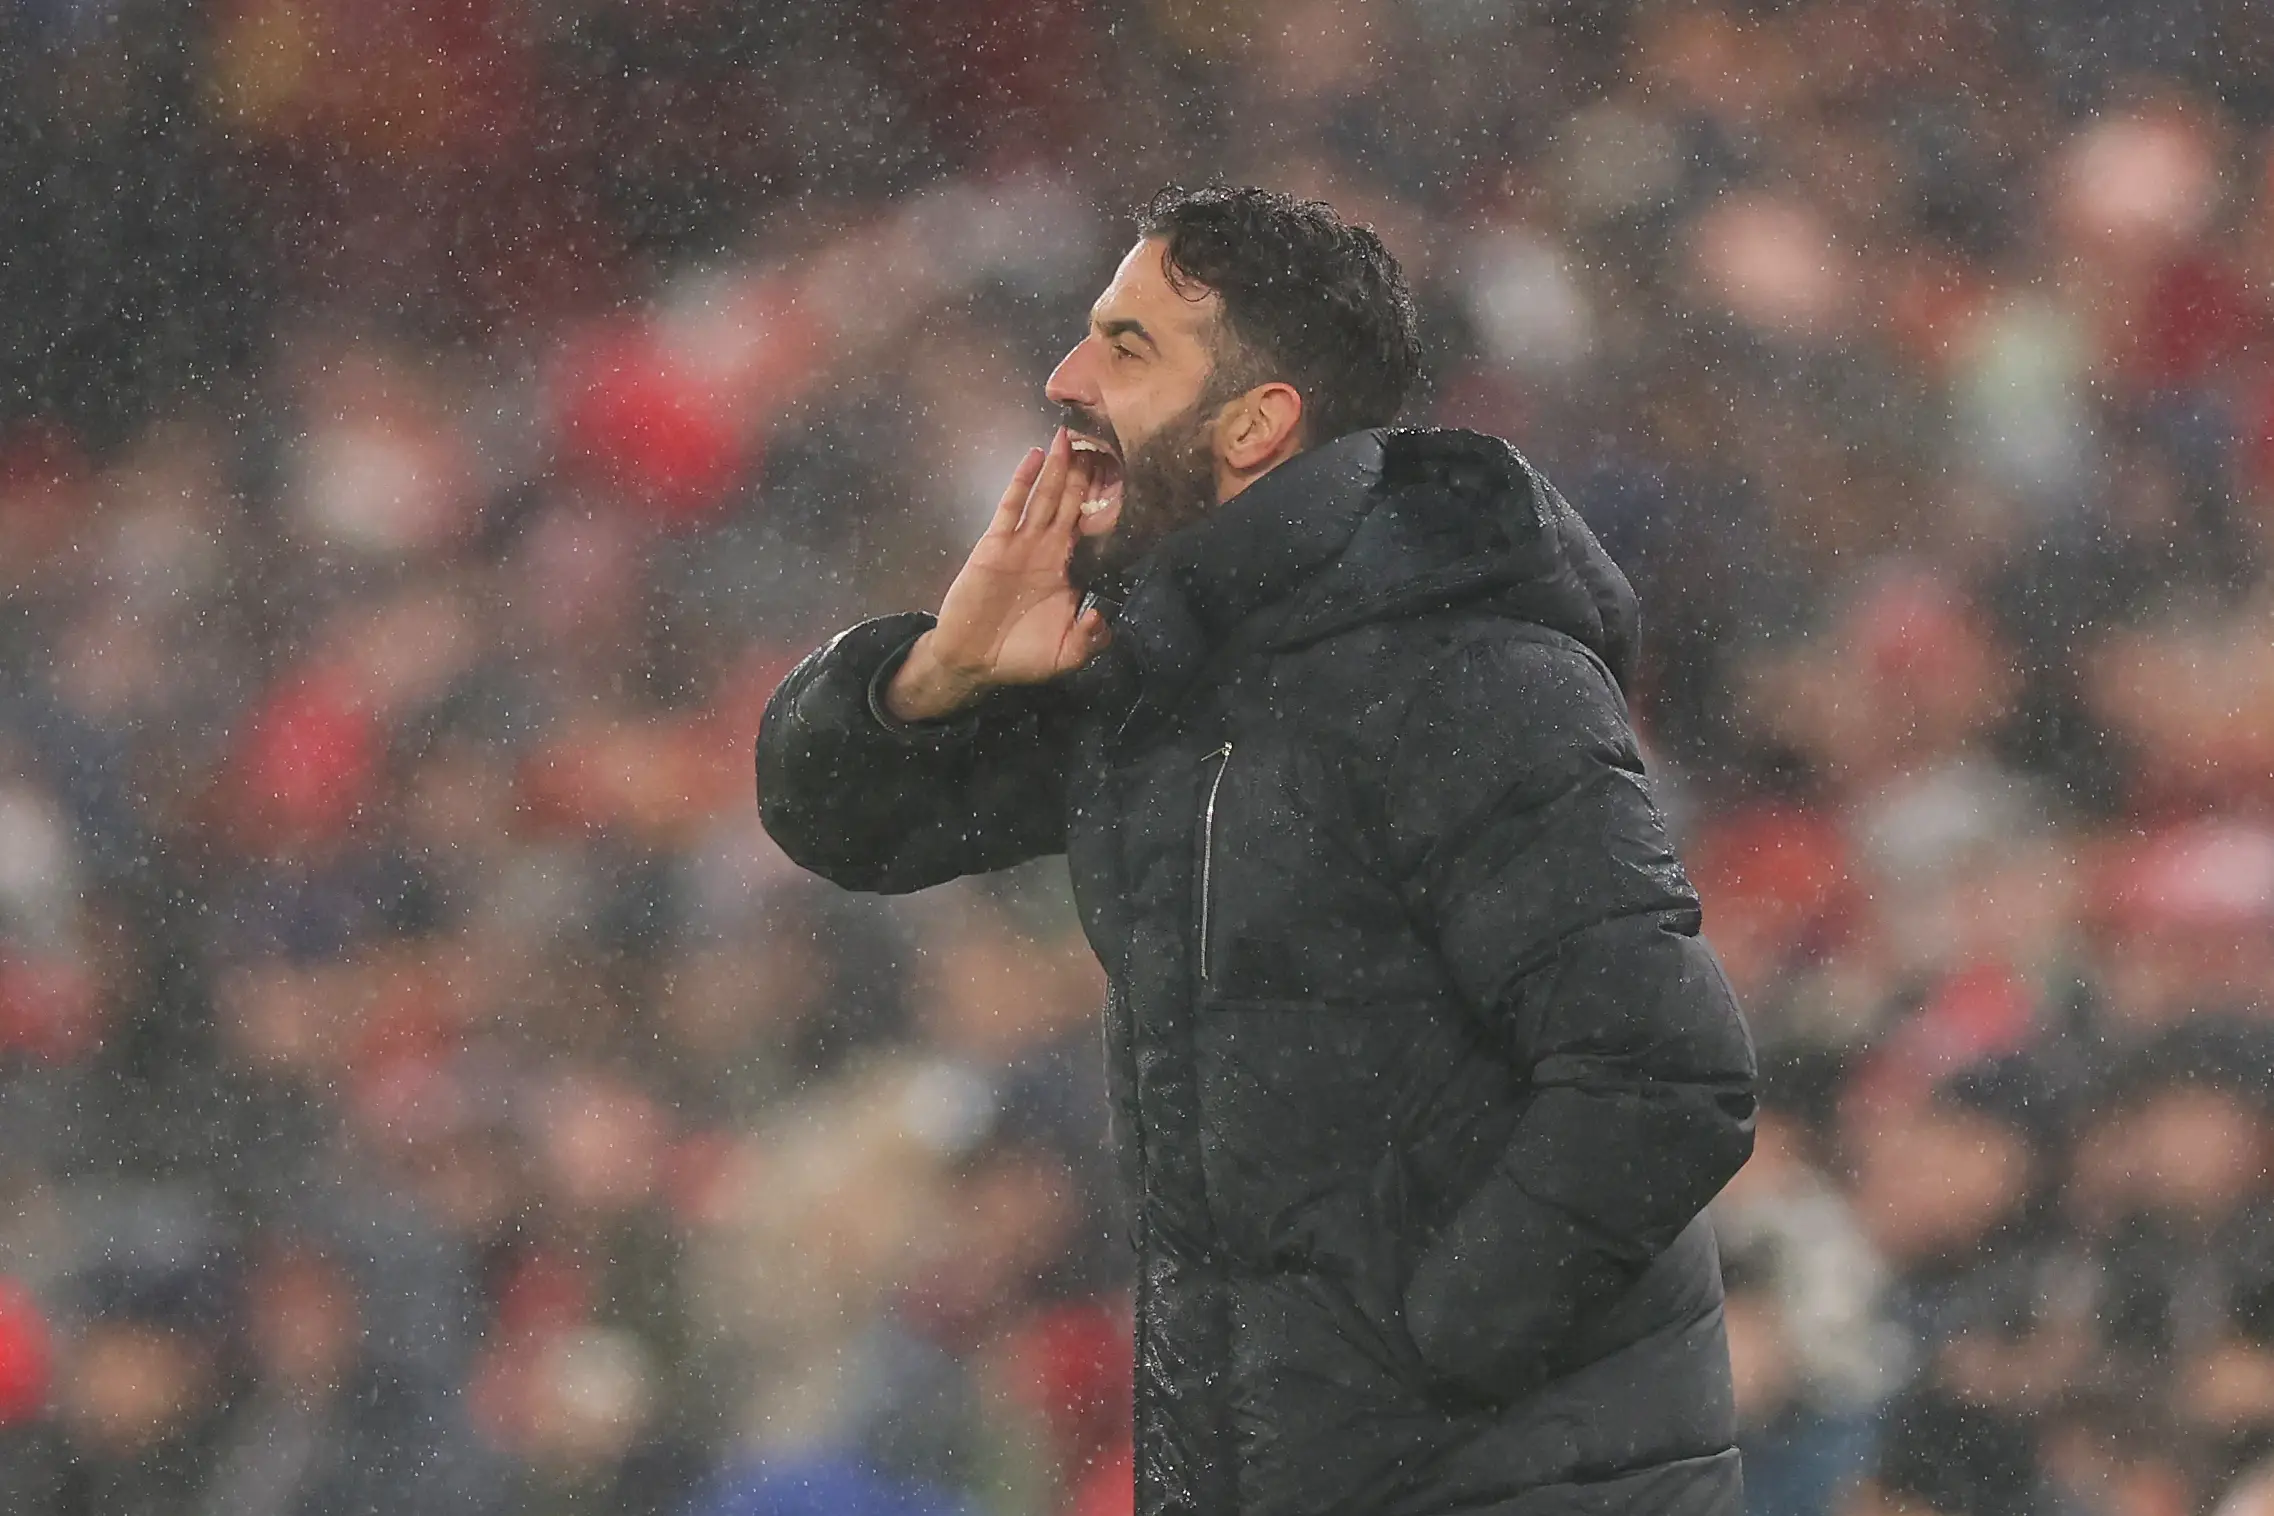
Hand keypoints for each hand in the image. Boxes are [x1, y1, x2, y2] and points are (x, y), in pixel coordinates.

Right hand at [885, 428, 1111, 721]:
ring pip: (1045, 497)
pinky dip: (1022, 480)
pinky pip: (1011, 506)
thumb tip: (1104, 616)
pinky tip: (1034, 456)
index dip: (1106, 504)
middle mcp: (1048, 549)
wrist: (973, 661)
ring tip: (1071, 436)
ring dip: (1058, 467)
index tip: (1125, 476)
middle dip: (1085, 474)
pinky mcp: (995, 543)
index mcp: (1068, 569)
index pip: (1092, 528)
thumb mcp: (1066, 654)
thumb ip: (1091, 637)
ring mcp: (1021, 543)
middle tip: (1102, 439)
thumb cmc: (1022, 657)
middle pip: (1071, 503)